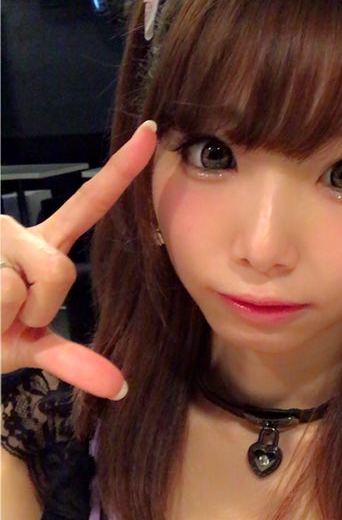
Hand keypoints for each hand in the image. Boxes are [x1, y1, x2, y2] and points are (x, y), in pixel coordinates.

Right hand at [1, 121, 157, 398]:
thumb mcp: (30, 349)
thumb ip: (75, 362)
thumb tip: (122, 388)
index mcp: (41, 248)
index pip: (89, 205)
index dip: (121, 170)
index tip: (150, 130)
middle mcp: (16, 231)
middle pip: (59, 271)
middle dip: (38, 310)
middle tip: (7, 319)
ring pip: (22, 283)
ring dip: (6, 316)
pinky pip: (2, 291)